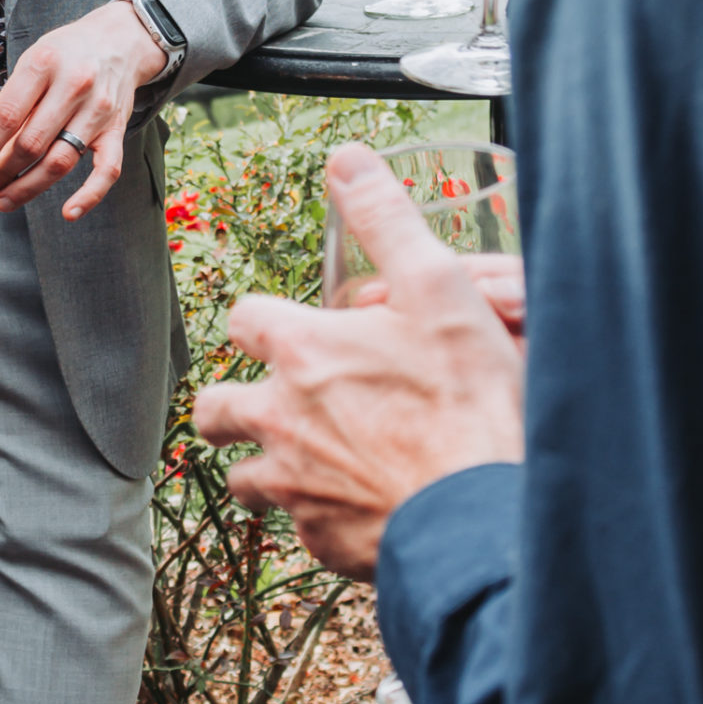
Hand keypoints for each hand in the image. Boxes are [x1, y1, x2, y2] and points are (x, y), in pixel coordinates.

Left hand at [0, 0, 167, 220]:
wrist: (119, 40)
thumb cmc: (65, 54)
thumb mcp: (33, 62)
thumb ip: (14, 102)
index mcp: (43, 65)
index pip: (7, 117)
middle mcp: (73, 86)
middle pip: (31, 144)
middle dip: (2, 173)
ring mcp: (98, 110)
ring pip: (60, 161)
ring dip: (28, 188)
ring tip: (5, 199)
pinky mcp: (116, 129)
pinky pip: (107, 170)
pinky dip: (89, 196)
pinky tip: (68, 213)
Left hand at [192, 144, 523, 577]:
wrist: (485, 518)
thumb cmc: (468, 403)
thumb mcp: (439, 290)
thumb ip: (388, 221)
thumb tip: (348, 160)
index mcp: (299, 351)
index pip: (242, 320)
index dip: (268, 321)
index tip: (296, 330)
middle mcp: (278, 420)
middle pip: (216, 410)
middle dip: (235, 406)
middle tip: (279, 403)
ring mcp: (293, 489)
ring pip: (247, 479)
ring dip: (271, 466)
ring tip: (317, 460)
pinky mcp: (321, 544)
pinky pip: (301, 528)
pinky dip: (321, 517)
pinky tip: (362, 506)